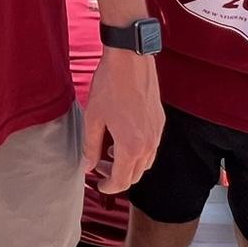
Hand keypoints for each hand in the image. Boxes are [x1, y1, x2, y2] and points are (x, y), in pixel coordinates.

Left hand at [83, 49, 162, 191]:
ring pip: (146, 162)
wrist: (130, 59)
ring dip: (130, 164)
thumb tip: (86, 166)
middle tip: (100, 166)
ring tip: (111, 151)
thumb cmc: (110, 85)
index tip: (98, 184)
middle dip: (118, 176)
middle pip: (136, 175)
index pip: (122, 180)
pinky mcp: (160, 121)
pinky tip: (124, 137)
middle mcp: (149, 144)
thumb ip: (90, 146)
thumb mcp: (93, 117)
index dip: (108, 186)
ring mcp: (157, 132)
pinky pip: (152, 146)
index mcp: (131, 147)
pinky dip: (139, 150)